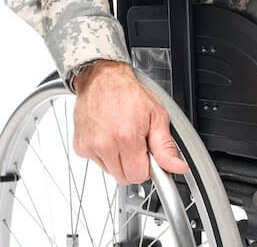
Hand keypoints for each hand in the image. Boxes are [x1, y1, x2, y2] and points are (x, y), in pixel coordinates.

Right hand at [72, 60, 187, 183]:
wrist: (102, 78)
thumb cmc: (128, 92)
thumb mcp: (156, 115)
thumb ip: (165, 146)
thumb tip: (176, 167)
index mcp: (126, 136)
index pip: (138, 176)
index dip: (147, 167)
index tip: (147, 154)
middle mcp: (105, 143)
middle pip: (123, 178)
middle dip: (133, 165)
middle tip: (136, 144)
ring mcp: (90, 146)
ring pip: (110, 171)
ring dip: (118, 160)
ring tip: (121, 136)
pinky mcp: (80, 146)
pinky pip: (97, 162)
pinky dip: (104, 154)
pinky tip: (108, 135)